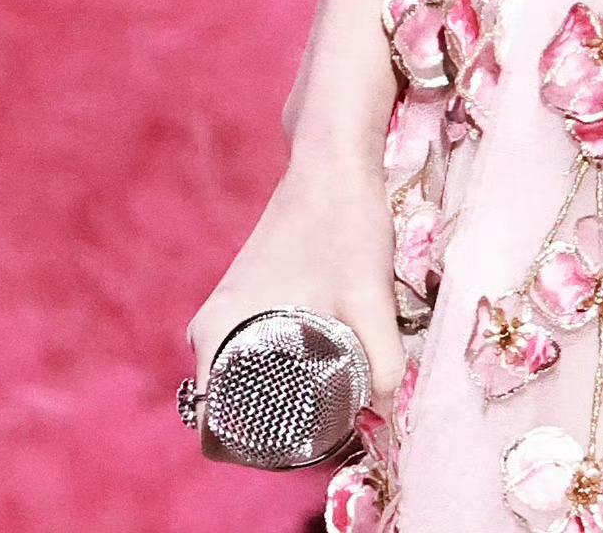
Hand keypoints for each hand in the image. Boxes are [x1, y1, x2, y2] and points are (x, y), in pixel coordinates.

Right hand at [184, 149, 408, 422]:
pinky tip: (320, 361)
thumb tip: (391, 409)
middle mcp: (212, 323)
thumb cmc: (343, 221)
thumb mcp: (368, 296)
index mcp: (217, 332)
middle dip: (270, 423)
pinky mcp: (249, 290)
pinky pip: (253, 344)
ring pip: (244, 371)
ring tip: (328, 397)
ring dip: (276, 389)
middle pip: (229, 401)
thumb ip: (383, 359)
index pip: (212, 424)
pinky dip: (279, 360)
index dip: (250, 448)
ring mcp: (229, 304)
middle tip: (324, 424)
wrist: (334, 154)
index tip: (298, 444)